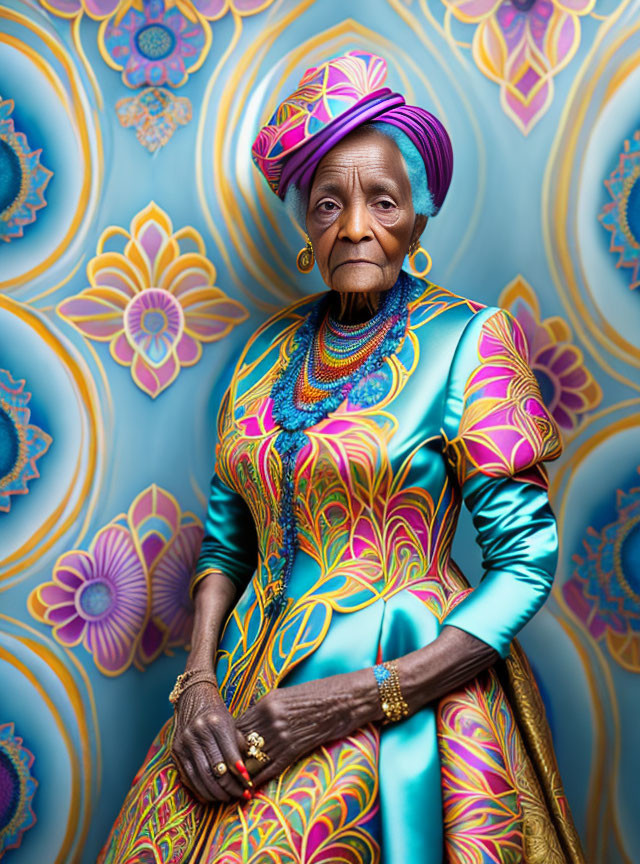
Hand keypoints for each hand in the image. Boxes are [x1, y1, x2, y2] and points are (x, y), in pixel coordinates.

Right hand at [171, 680, 251, 802]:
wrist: (193, 698)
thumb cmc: (217, 713)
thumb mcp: (231, 723)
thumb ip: (238, 744)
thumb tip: (249, 771)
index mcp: (216, 723)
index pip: (229, 756)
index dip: (240, 774)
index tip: (249, 785)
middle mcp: (198, 732)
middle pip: (215, 769)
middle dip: (230, 787)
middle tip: (242, 795)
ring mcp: (185, 742)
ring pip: (201, 776)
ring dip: (216, 792)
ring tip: (229, 798)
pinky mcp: (176, 750)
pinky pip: (188, 776)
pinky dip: (200, 790)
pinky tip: (211, 796)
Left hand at [235, 670, 378, 788]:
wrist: (345, 699)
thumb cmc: (317, 694)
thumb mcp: (285, 696)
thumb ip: (266, 710)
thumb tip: (249, 725)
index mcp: (266, 702)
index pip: (236, 725)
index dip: (229, 739)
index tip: (226, 749)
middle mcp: (270, 718)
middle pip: (239, 742)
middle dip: (231, 757)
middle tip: (226, 769)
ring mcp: (282, 735)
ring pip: (251, 758)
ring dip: (242, 772)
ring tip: (233, 783)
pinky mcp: (294, 749)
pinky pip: (269, 768)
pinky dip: (257, 780)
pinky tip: (249, 788)